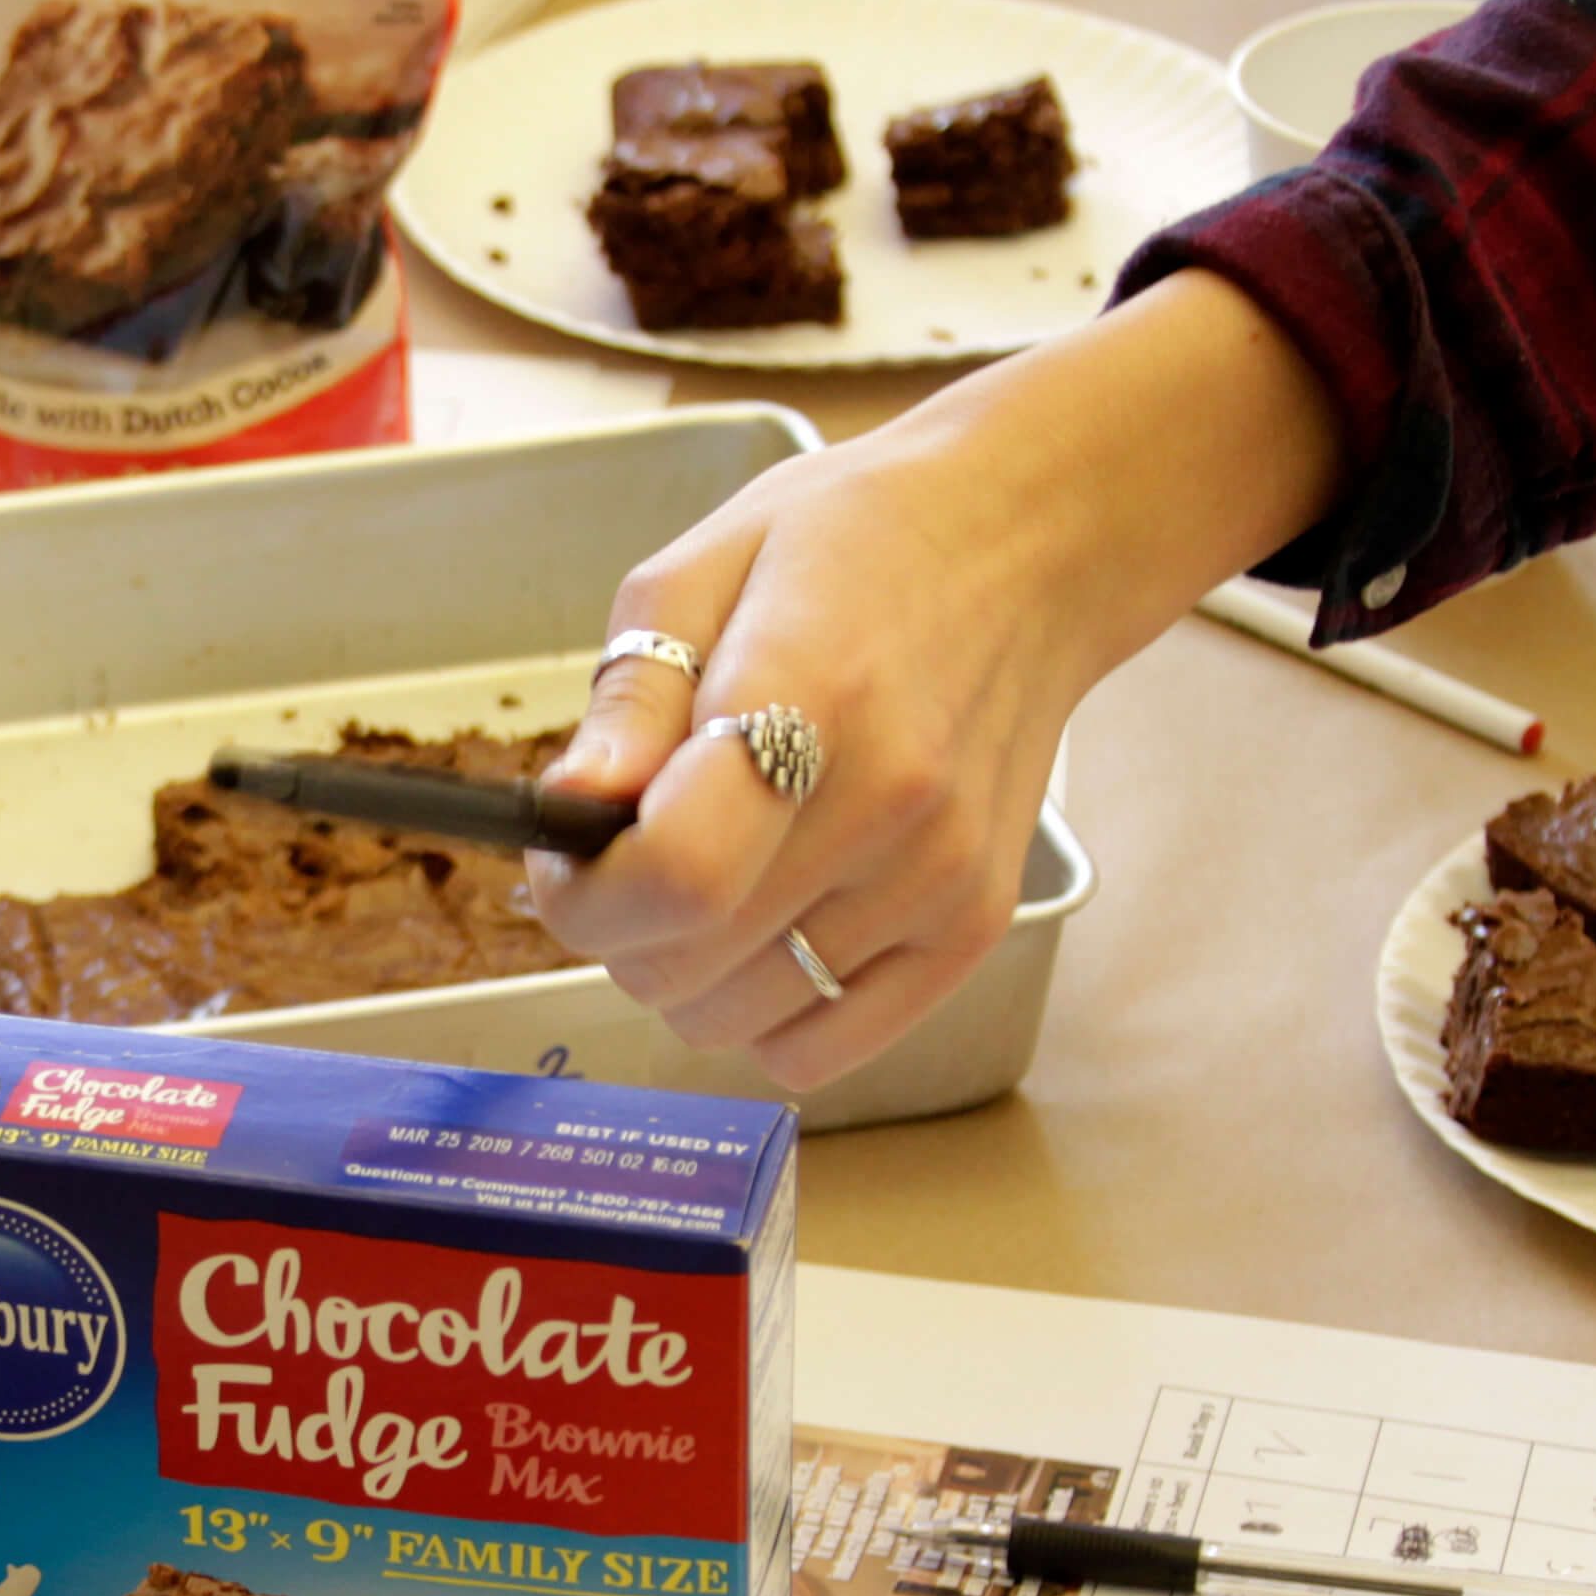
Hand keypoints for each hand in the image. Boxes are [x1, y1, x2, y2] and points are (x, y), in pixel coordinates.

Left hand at [528, 278, 1345, 1085]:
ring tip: (716, 870)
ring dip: (689, 969)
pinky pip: (820, 1050)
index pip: (677, 874)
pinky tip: (770, 924)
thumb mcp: (704, 569)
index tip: (568, 858)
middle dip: (619, 927)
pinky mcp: (973, 928)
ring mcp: (940, 878)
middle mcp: (889, 802)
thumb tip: (570, 808)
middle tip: (634, 851)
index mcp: (808, 694)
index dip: (584, 895)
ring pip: (736, 1018)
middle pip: (686, 965)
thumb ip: (630, 700)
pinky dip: (766, 1010)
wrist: (1026, 547)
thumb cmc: (856, 546)